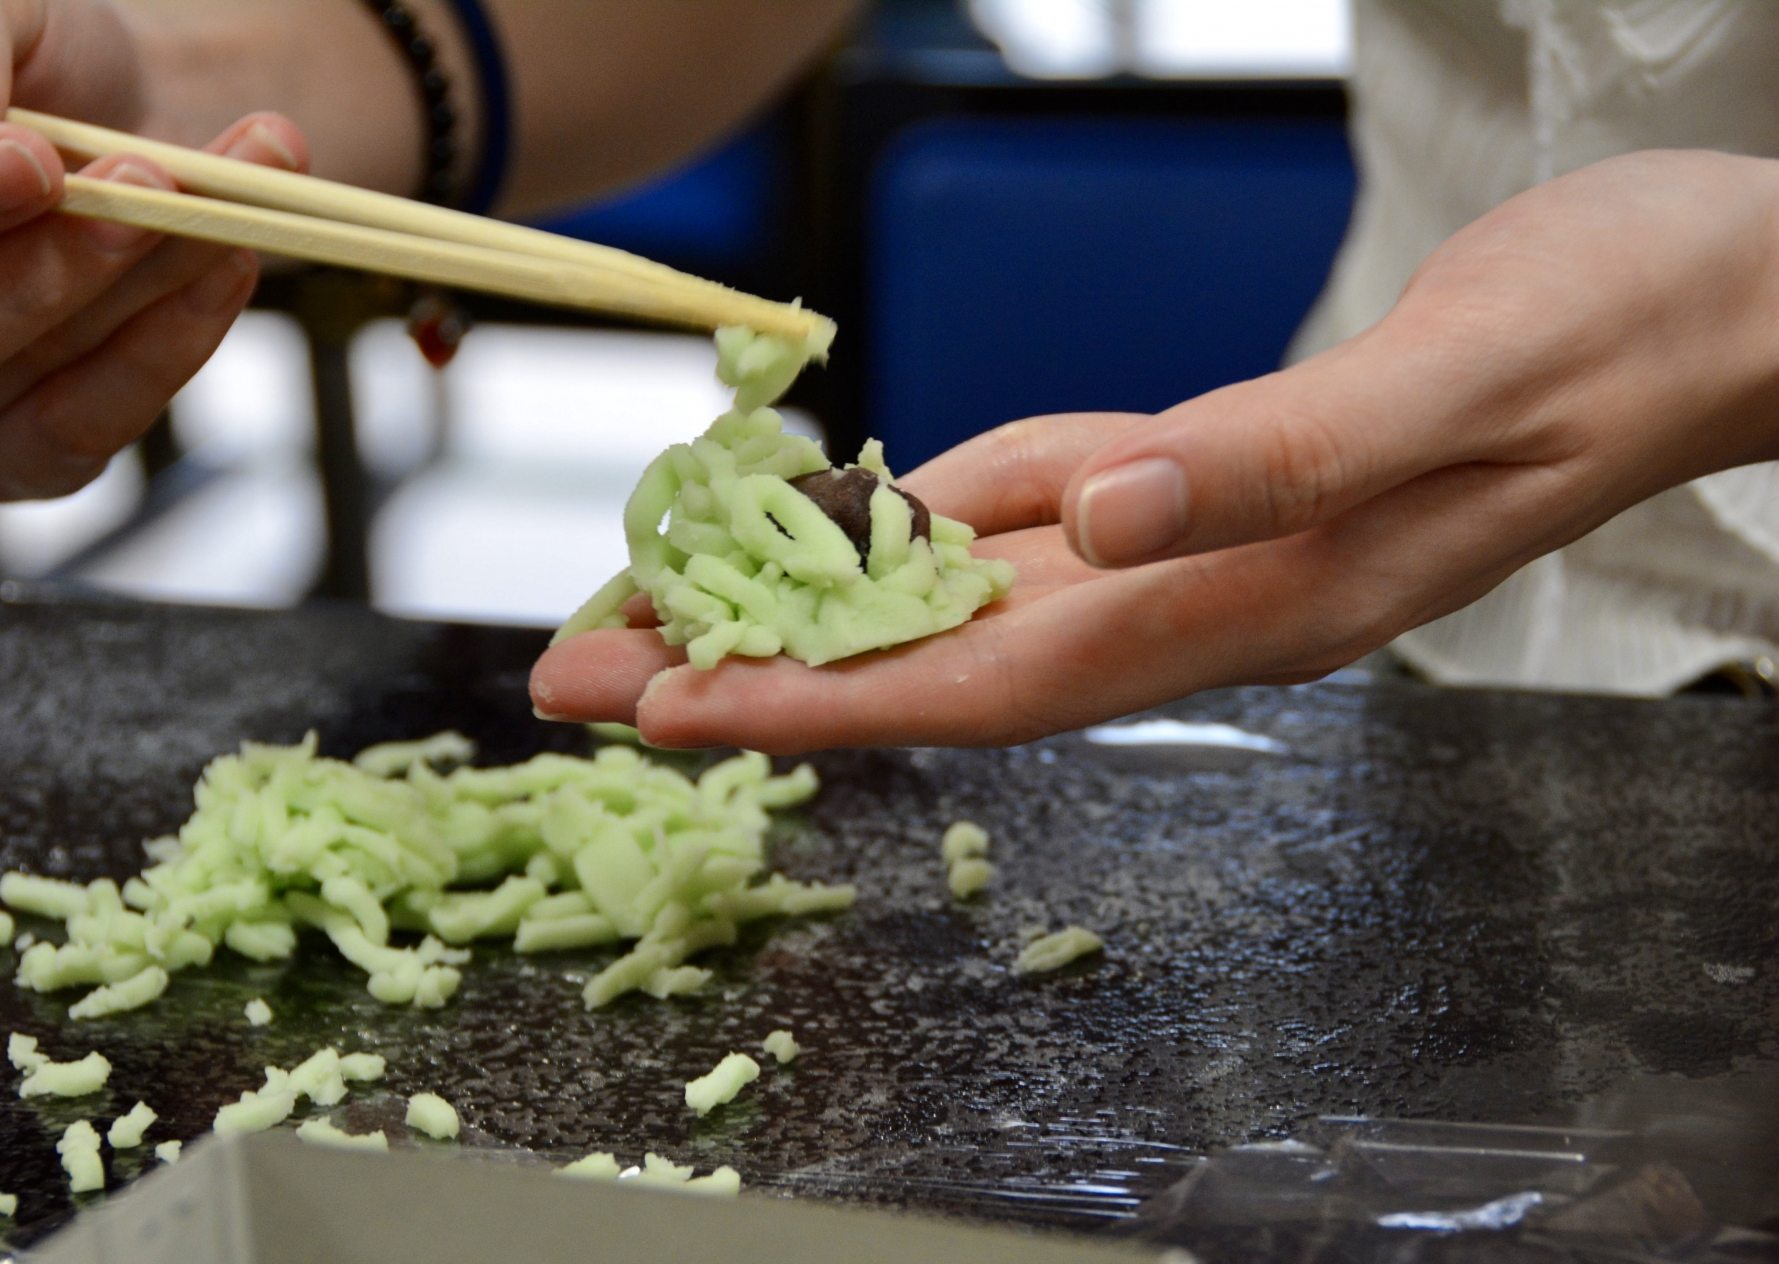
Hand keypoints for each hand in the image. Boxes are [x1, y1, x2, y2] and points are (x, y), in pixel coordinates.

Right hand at [0, 0, 307, 499]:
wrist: (120, 118)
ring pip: (21, 385)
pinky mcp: (21, 463)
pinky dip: (173, 346)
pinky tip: (229, 264)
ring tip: (224, 198)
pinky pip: (88, 429)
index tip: (28, 158)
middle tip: (151, 181)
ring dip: (137, 287)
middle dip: (41, 270)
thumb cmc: (24, 66)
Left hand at [531, 148, 1778, 751]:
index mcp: (1254, 591)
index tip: (665, 703)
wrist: (1722, 302)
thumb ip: (1285, 460)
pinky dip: (919, 524)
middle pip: (934, 656)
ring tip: (656, 605)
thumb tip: (1108, 521)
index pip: (992, 670)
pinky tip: (840, 524)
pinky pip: (1035, 515)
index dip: (819, 695)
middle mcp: (1201, 593)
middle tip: (581, 670)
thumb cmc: (1625, 329)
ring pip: (964, 594)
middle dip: (754, 670)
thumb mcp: (1468, 379)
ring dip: (807, 605)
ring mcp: (1198, 546)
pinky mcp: (1206, 486)